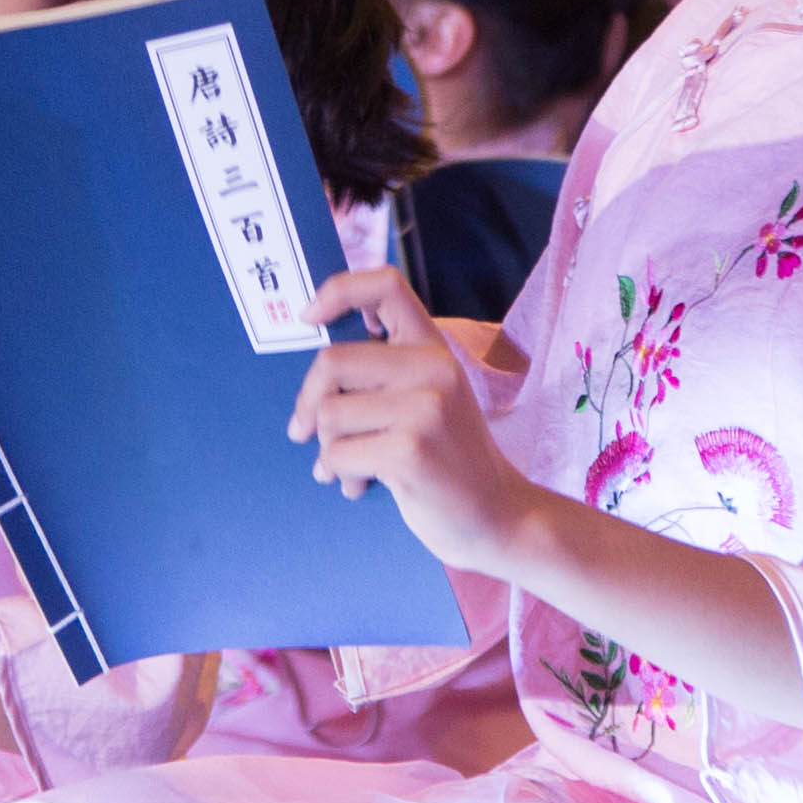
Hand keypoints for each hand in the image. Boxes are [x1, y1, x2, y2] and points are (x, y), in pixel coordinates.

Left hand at [286, 268, 537, 567]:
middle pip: (332, 362)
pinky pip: (337, 454)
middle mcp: (433, 369)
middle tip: (304, 430)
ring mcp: (425, 409)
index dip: (336, 291)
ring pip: (329, 414)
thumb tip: (313, 378)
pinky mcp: (410, 450)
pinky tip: (360, 485)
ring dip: (327, 448)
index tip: (307, 318)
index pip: (385, 286)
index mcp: (434, 348)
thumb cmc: (449, 458)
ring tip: (349, 468)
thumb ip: (384, 375)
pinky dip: (337, 473)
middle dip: (308, 403)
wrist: (498, 515)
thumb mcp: (430, 398)